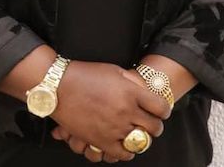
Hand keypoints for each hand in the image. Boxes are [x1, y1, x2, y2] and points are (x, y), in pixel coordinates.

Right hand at [51, 65, 168, 161]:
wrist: (60, 86)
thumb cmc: (86, 74)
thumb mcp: (114, 70)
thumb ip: (133, 82)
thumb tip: (147, 93)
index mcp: (131, 92)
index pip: (161, 108)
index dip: (164, 110)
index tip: (160, 111)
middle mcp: (125, 111)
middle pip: (154, 128)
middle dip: (155, 126)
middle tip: (151, 123)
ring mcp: (114, 127)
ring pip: (141, 142)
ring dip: (142, 138)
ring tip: (137, 132)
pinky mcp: (101, 140)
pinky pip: (123, 153)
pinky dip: (128, 151)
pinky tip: (125, 143)